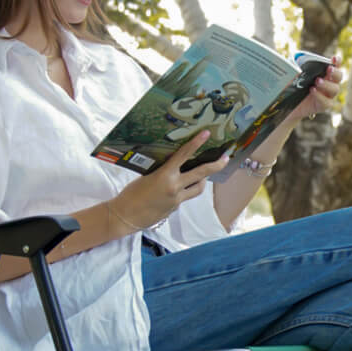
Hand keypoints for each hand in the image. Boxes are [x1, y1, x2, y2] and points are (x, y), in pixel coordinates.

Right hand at [110, 130, 229, 228]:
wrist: (125, 216)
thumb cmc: (131, 194)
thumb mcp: (147, 176)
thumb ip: (163, 170)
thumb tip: (175, 164)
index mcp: (164, 175)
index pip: (183, 155)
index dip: (196, 143)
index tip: (206, 134)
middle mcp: (174, 187)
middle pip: (202, 174)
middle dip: (216, 165)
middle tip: (226, 158)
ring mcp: (177, 199)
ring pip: (198, 188)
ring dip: (202, 180)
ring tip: (203, 174)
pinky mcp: (176, 208)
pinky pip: (186, 196)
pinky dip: (186, 190)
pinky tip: (179, 188)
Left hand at [288, 52, 342, 127]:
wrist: (288, 104)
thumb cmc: (293, 85)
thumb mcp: (293, 73)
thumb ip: (297, 66)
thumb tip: (295, 61)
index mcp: (324, 73)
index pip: (335, 66)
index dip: (337, 62)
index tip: (334, 58)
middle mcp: (329, 83)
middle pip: (339, 77)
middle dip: (335, 72)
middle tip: (329, 69)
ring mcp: (327, 95)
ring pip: (334, 89)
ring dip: (326, 84)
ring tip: (317, 81)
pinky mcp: (323, 106)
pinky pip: (326, 102)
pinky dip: (320, 96)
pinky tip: (313, 90)